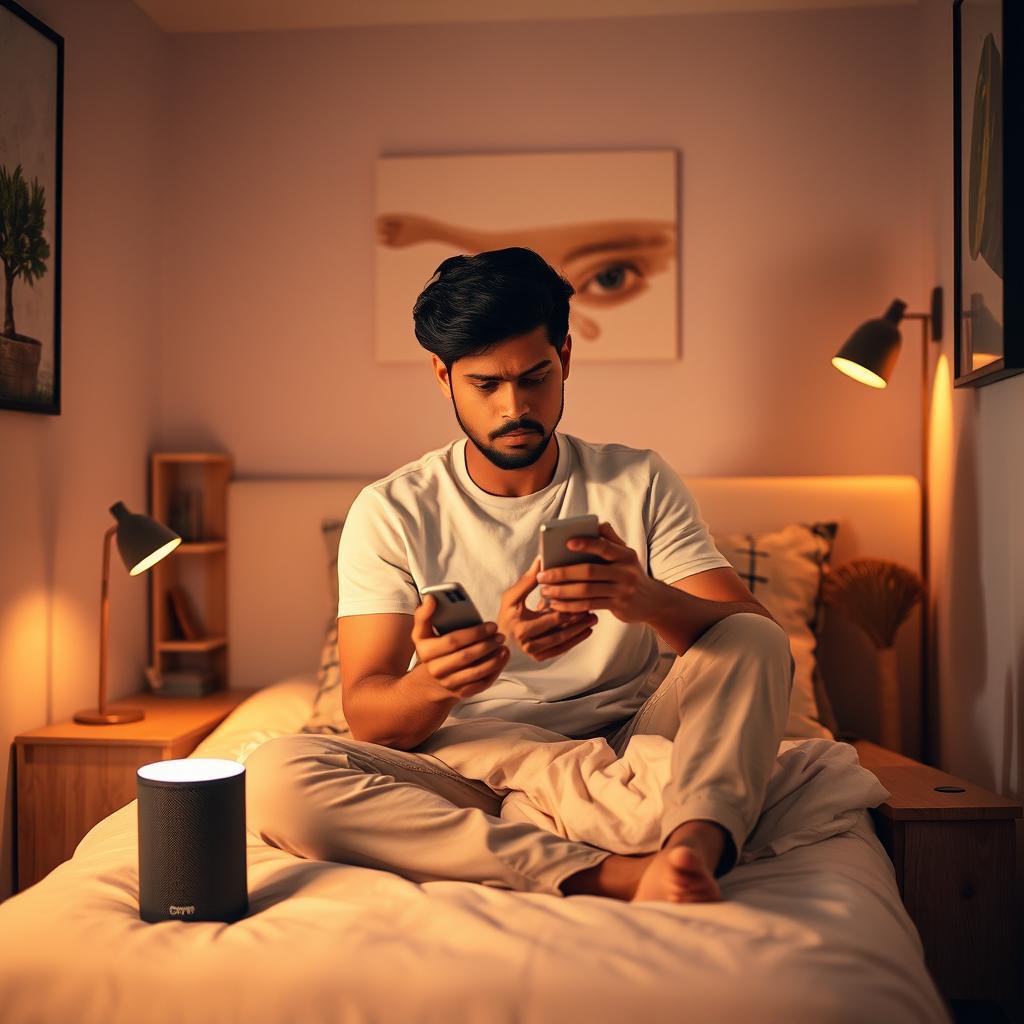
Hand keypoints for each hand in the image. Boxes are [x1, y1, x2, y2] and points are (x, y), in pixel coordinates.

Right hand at [411, 595, 509, 699]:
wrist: (430, 682)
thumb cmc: (431, 649)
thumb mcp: (422, 632)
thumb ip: (424, 614)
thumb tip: (431, 598)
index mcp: (426, 652)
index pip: (453, 641)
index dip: (475, 633)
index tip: (491, 625)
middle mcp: (436, 670)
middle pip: (466, 657)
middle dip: (487, 645)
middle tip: (500, 635)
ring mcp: (449, 684)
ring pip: (476, 672)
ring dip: (494, 659)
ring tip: (504, 647)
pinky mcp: (461, 694)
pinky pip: (481, 684)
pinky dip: (495, 671)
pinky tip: (502, 659)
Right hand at [498, 557, 597, 661]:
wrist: (501, 634)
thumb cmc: (507, 612)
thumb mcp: (512, 596)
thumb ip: (527, 580)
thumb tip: (542, 558)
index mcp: (520, 628)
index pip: (551, 618)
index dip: (567, 608)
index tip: (581, 597)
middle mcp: (527, 644)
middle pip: (560, 633)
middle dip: (578, 621)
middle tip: (592, 610)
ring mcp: (534, 653)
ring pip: (563, 643)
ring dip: (580, 631)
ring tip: (593, 618)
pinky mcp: (540, 658)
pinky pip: (561, 650)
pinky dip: (575, 641)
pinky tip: (586, 631)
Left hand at [535, 522, 659, 624]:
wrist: (653, 602)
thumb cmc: (630, 573)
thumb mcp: (626, 555)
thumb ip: (610, 539)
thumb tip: (596, 523)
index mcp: (626, 554)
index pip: (604, 546)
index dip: (586, 543)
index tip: (566, 542)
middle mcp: (626, 572)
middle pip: (589, 571)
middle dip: (562, 573)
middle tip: (542, 575)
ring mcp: (623, 590)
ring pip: (586, 591)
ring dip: (562, 591)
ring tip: (545, 591)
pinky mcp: (618, 607)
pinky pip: (589, 605)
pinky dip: (570, 605)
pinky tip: (556, 604)